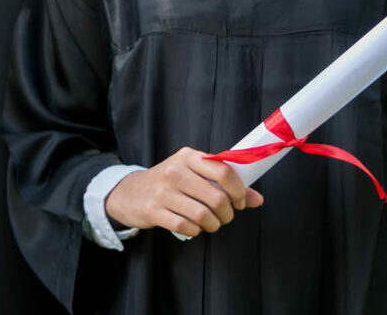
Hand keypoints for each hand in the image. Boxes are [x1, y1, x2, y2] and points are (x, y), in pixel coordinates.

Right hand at [105, 148, 264, 236]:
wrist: (129, 193)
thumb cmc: (169, 183)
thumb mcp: (194, 175)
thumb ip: (226, 185)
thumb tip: (257, 199)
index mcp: (187, 157)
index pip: (223, 171)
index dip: (239, 190)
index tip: (239, 202)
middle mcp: (174, 171)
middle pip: (217, 197)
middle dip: (227, 214)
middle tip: (224, 217)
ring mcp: (162, 191)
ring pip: (203, 215)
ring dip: (213, 225)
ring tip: (210, 223)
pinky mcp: (153, 210)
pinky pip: (186, 226)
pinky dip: (195, 231)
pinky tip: (193, 227)